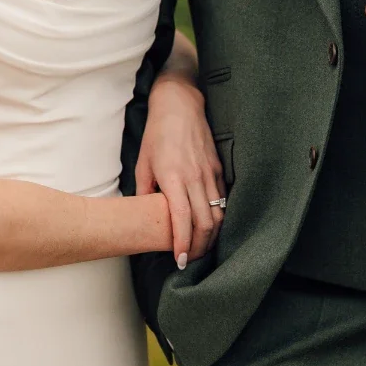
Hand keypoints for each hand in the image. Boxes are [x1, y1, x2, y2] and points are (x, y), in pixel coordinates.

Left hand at [136, 75, 225, 268]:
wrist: (180, 105)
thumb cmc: (157, 133)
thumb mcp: (143, 163)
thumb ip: (145, 191)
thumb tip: (146, 215)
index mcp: (173, 177)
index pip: (182, 218)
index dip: (183, 243)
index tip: (181, 259)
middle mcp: (194, 177)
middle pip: (205, 222)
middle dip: (200, 246)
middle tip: (192, 260)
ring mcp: (209, 173)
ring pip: (218, 214)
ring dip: (212, 236)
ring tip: (202, 247)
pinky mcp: (218, 168)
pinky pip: (222, 200)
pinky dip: (218, 217)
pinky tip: (210, 226)